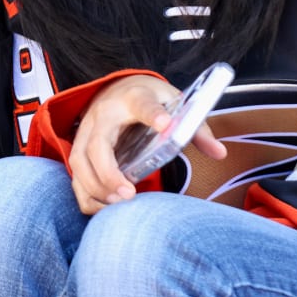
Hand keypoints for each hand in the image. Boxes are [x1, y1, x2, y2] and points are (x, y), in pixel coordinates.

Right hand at [68, 75, 225, 215]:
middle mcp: (105, 114)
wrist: (118, 88)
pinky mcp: (80, 148)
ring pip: (80, 162)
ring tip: (119, 202)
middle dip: (109, 172)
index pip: (142, 104)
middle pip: (98, 143)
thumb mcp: (175, 104)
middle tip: (129, 194)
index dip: (152, 113)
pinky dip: (87, 195)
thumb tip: (220, 153)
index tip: (164, 123)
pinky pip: (76, 175)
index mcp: (134, 98)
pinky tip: (105, 207)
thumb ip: (195, 128)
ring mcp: (87, 131)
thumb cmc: (149, 99)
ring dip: (97, 186)